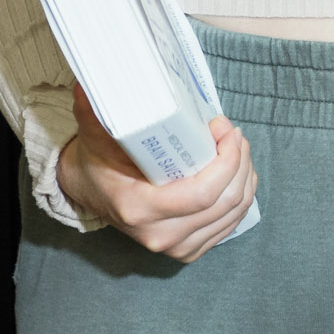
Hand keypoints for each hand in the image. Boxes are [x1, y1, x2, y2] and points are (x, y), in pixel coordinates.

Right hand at [57, 82, 257, 262]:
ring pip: (233, 214)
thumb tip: (89, 84)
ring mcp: (175, 247)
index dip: (226, 161)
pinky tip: (238, 173)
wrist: (88, 190)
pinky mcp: (188, 250)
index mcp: (139, 209)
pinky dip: (241, 196)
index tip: (226, 129)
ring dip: (245, 176)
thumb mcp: (93, 132)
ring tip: (238, 147)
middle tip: (234, 133)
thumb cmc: (96, 158)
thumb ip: (94, 109)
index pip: (202, 194)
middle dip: (240, 161)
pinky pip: (229, 225)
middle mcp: (159, 235)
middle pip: (225, 202)